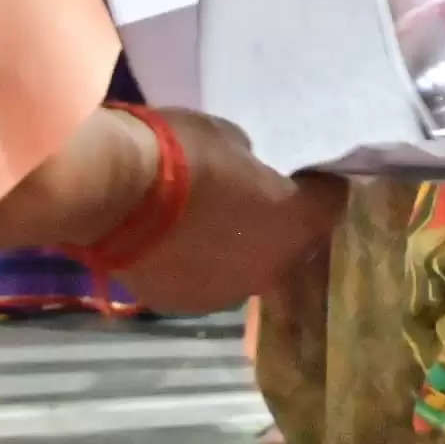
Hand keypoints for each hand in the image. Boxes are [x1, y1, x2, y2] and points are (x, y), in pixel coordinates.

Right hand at [108, 110, 345, 315]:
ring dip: (238, 252)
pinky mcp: (184, 304)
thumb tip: (246, 175)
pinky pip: (202, 281)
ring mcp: (227, 293)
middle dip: (280, 226)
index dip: (318, 189)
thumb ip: (250, 166)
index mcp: (296, 222)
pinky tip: (176, 245)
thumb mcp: (230, 139)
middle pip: (290, 246)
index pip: (329, 205)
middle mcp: (272, 267)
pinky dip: (196, 266)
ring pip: (245, 270)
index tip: (305, 177)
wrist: (115, 193)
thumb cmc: (182, 153)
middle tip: (258, 202)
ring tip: (212, 226)